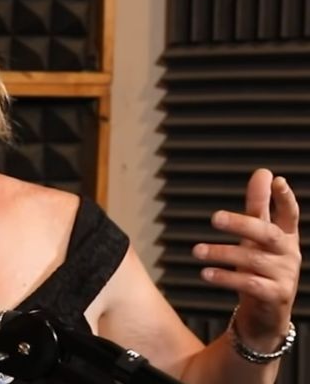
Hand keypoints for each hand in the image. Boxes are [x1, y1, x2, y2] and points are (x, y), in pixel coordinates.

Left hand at [192, 168, 301, 349]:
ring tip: (197, 251)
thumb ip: (258, 207)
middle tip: (214, 218)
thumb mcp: (257, 238)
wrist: (265, 315)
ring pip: (252, 260)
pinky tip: (206, 273)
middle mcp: (289, 254)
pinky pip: (249, 284)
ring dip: (222, 253)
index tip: (276, 180)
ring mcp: (285, 276)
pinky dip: (226, 277)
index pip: (290, 214)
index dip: (285, 198)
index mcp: (286, 237)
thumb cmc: (259, 269)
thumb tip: (262, 172)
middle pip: (268, 234)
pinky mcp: (274, 296)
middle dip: (242, 224)